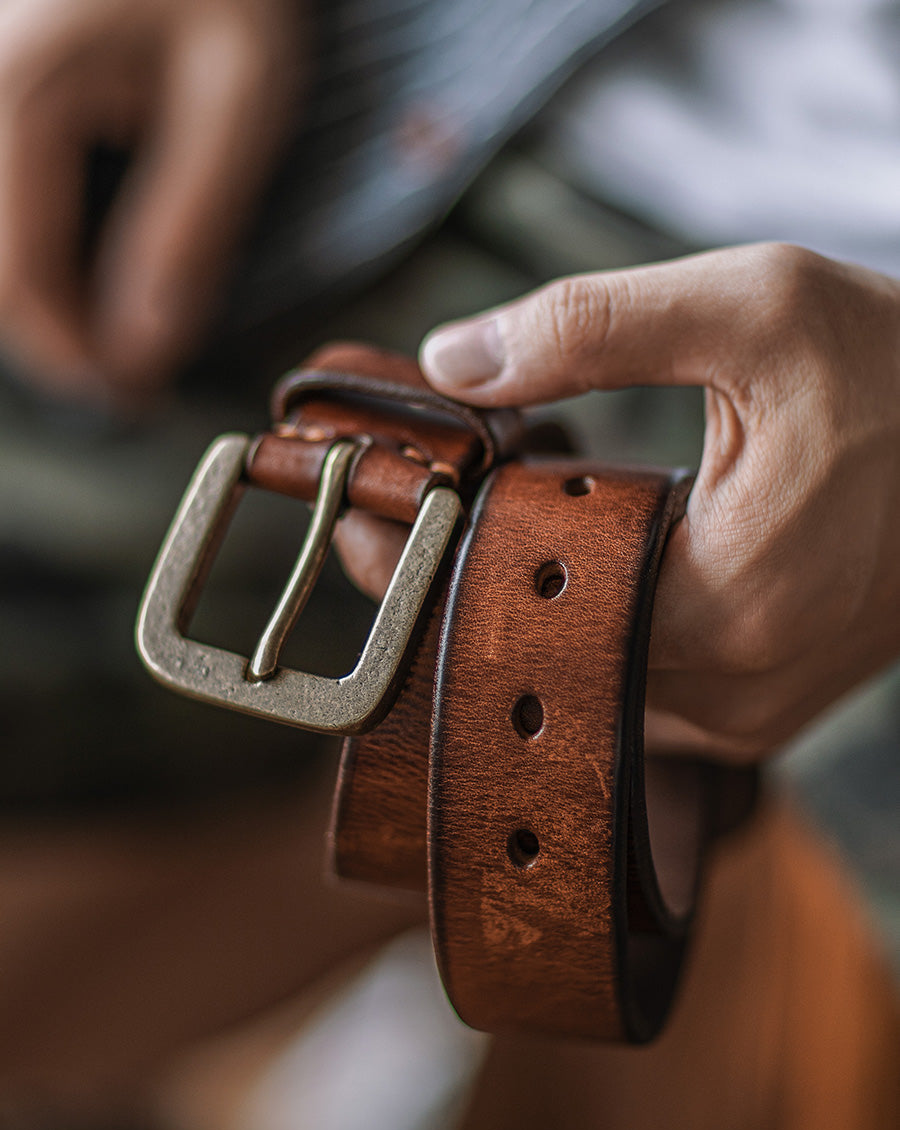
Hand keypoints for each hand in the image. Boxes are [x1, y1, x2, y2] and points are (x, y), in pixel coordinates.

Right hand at [0, 0, 303, 398]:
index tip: (132, 398)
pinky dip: (25, 234)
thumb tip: (147, 347)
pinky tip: (77, 246)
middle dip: (47, 332)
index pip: (17, 285)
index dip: (73, 362)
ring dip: (30, 285)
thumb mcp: (234, 91)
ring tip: (107, 318)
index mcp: (14, 93)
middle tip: (124, 369)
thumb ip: (186, 227)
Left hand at [344, 244, 899, 761]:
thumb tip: (454, 362)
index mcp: (730, 600)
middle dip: (457, 596)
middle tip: (384, 533)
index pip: (531, 612)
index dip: (439, 565)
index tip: (373, 521)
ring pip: (588, 688)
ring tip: (451, 552)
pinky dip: (582, 638)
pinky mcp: (762, 707)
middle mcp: (738, 688)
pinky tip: (549, 583)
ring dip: (517, 620)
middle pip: (546, 661)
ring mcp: (752, 713)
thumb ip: (596, 326)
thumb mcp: (756, 307)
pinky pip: (638, 693)